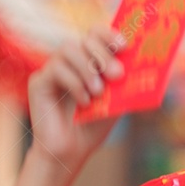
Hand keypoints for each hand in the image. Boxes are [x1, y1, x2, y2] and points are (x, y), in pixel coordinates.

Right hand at [26, 27, 126, 170]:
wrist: (71, 151)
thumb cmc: (94, 126)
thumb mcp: (117, 102)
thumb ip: (127, 83)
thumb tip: (146, 66)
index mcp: (89, 60)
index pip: (96, 33)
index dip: (109, 34)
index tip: (124, 45)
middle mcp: (70, 60)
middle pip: (84, 39)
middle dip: (103, 54)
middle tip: (117, 74)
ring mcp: (52, 69)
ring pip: (68, 50)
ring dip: (88, 69)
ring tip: (99, 92)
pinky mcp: (38, 82)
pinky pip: (55, 70)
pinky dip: (74, 84)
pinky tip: (84, 102)